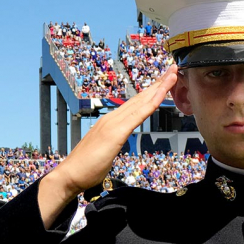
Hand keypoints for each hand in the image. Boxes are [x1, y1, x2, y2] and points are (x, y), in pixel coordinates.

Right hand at [38, 66, 179, 227]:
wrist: (69, 175)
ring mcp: (114, 123)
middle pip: (140, 97)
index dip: (151, 91)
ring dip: (159, 87)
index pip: (136, 104)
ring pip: (142, 101)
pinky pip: (139, 114)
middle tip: (173, 69)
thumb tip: (116, 143)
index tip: (164, 81)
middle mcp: (113, 118)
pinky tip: (162, 93)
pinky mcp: (116, 132)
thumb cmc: (86, 167)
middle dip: (159, 83)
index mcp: (111, 122)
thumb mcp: (106, 151)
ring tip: (173, 74)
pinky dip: (152, 102)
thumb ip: (113, 143)